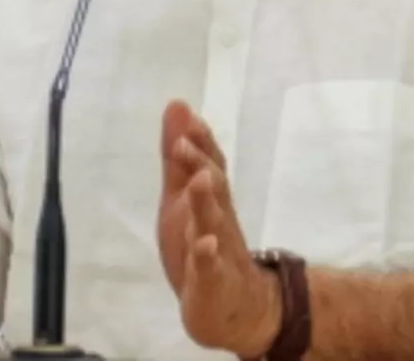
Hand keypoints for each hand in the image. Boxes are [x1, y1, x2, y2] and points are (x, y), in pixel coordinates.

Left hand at [157, 101, 281, 358]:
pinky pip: (211, 268)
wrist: (235, 309)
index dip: (201, 142)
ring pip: (212, 223)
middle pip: (213, 188)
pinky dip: (207, 256)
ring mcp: (218, 250)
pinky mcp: (212, 282)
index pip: (210, 164)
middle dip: (200, 163)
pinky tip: (204, 244)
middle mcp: (218, 219)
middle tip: (185, 140)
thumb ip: (178, 157)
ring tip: (199, 180)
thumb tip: (177, 105)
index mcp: (210, 199)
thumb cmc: (203, 245)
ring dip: (205, 201)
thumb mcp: (182, 199)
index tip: (189, 116)